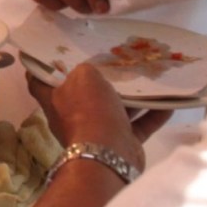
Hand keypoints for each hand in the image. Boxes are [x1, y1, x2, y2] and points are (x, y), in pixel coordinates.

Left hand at [26, 65, 171, 170]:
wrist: (108, 153)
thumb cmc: (89, 110)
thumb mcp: (84, 77)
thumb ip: (86, 70)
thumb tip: (91, 71)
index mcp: (54, 99)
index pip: (37, 81)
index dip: (39, 67)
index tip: (49, 53)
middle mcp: (72, 116)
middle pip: (82, 94)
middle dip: (98, 81)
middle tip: (113, 62)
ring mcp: (96, 132)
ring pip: (114, 109)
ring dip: (131, 97)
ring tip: (147, 78)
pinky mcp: (120, 144)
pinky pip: (137, 126)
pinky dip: (152, 115)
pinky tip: (169, 102)